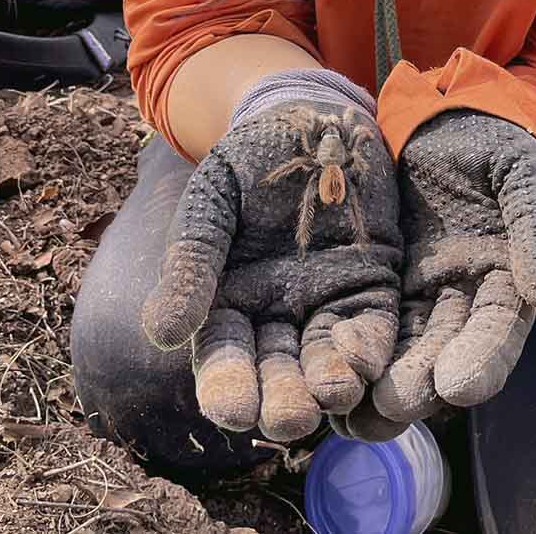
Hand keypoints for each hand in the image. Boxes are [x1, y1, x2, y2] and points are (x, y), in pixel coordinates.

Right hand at [140, 99, 401, 441]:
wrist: (309, 118)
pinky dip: (368, 348)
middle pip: (278, 374)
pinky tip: (364, 359)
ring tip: (331, 395)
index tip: (232, 409)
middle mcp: (277, 317)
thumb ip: (192, 263)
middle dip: (283, 401)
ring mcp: (327, 304)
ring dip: (329, 385)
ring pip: (326, 362)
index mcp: (226, 305)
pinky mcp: (373, 287)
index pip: (224, 361)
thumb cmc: (247, 161)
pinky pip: (371, 328)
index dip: (228, 387)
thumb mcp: (210, 204)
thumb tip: (162, 335)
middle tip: (289, 418)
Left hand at [345, 110, 535, 437]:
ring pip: (403, 353)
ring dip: (381, 389)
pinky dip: (351, 360)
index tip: (458, 386)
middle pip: (445, 353)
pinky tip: (327, 388)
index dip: (482, 358)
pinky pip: (366, 330)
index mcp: (507, 280)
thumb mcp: (521, 172)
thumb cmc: (493, 141)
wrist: (446, 120)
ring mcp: (420, 297)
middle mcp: (464, 301)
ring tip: (352, 418)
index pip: (497, 329)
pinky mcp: (380, 287)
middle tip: (392, 404)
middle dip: (421, 383)